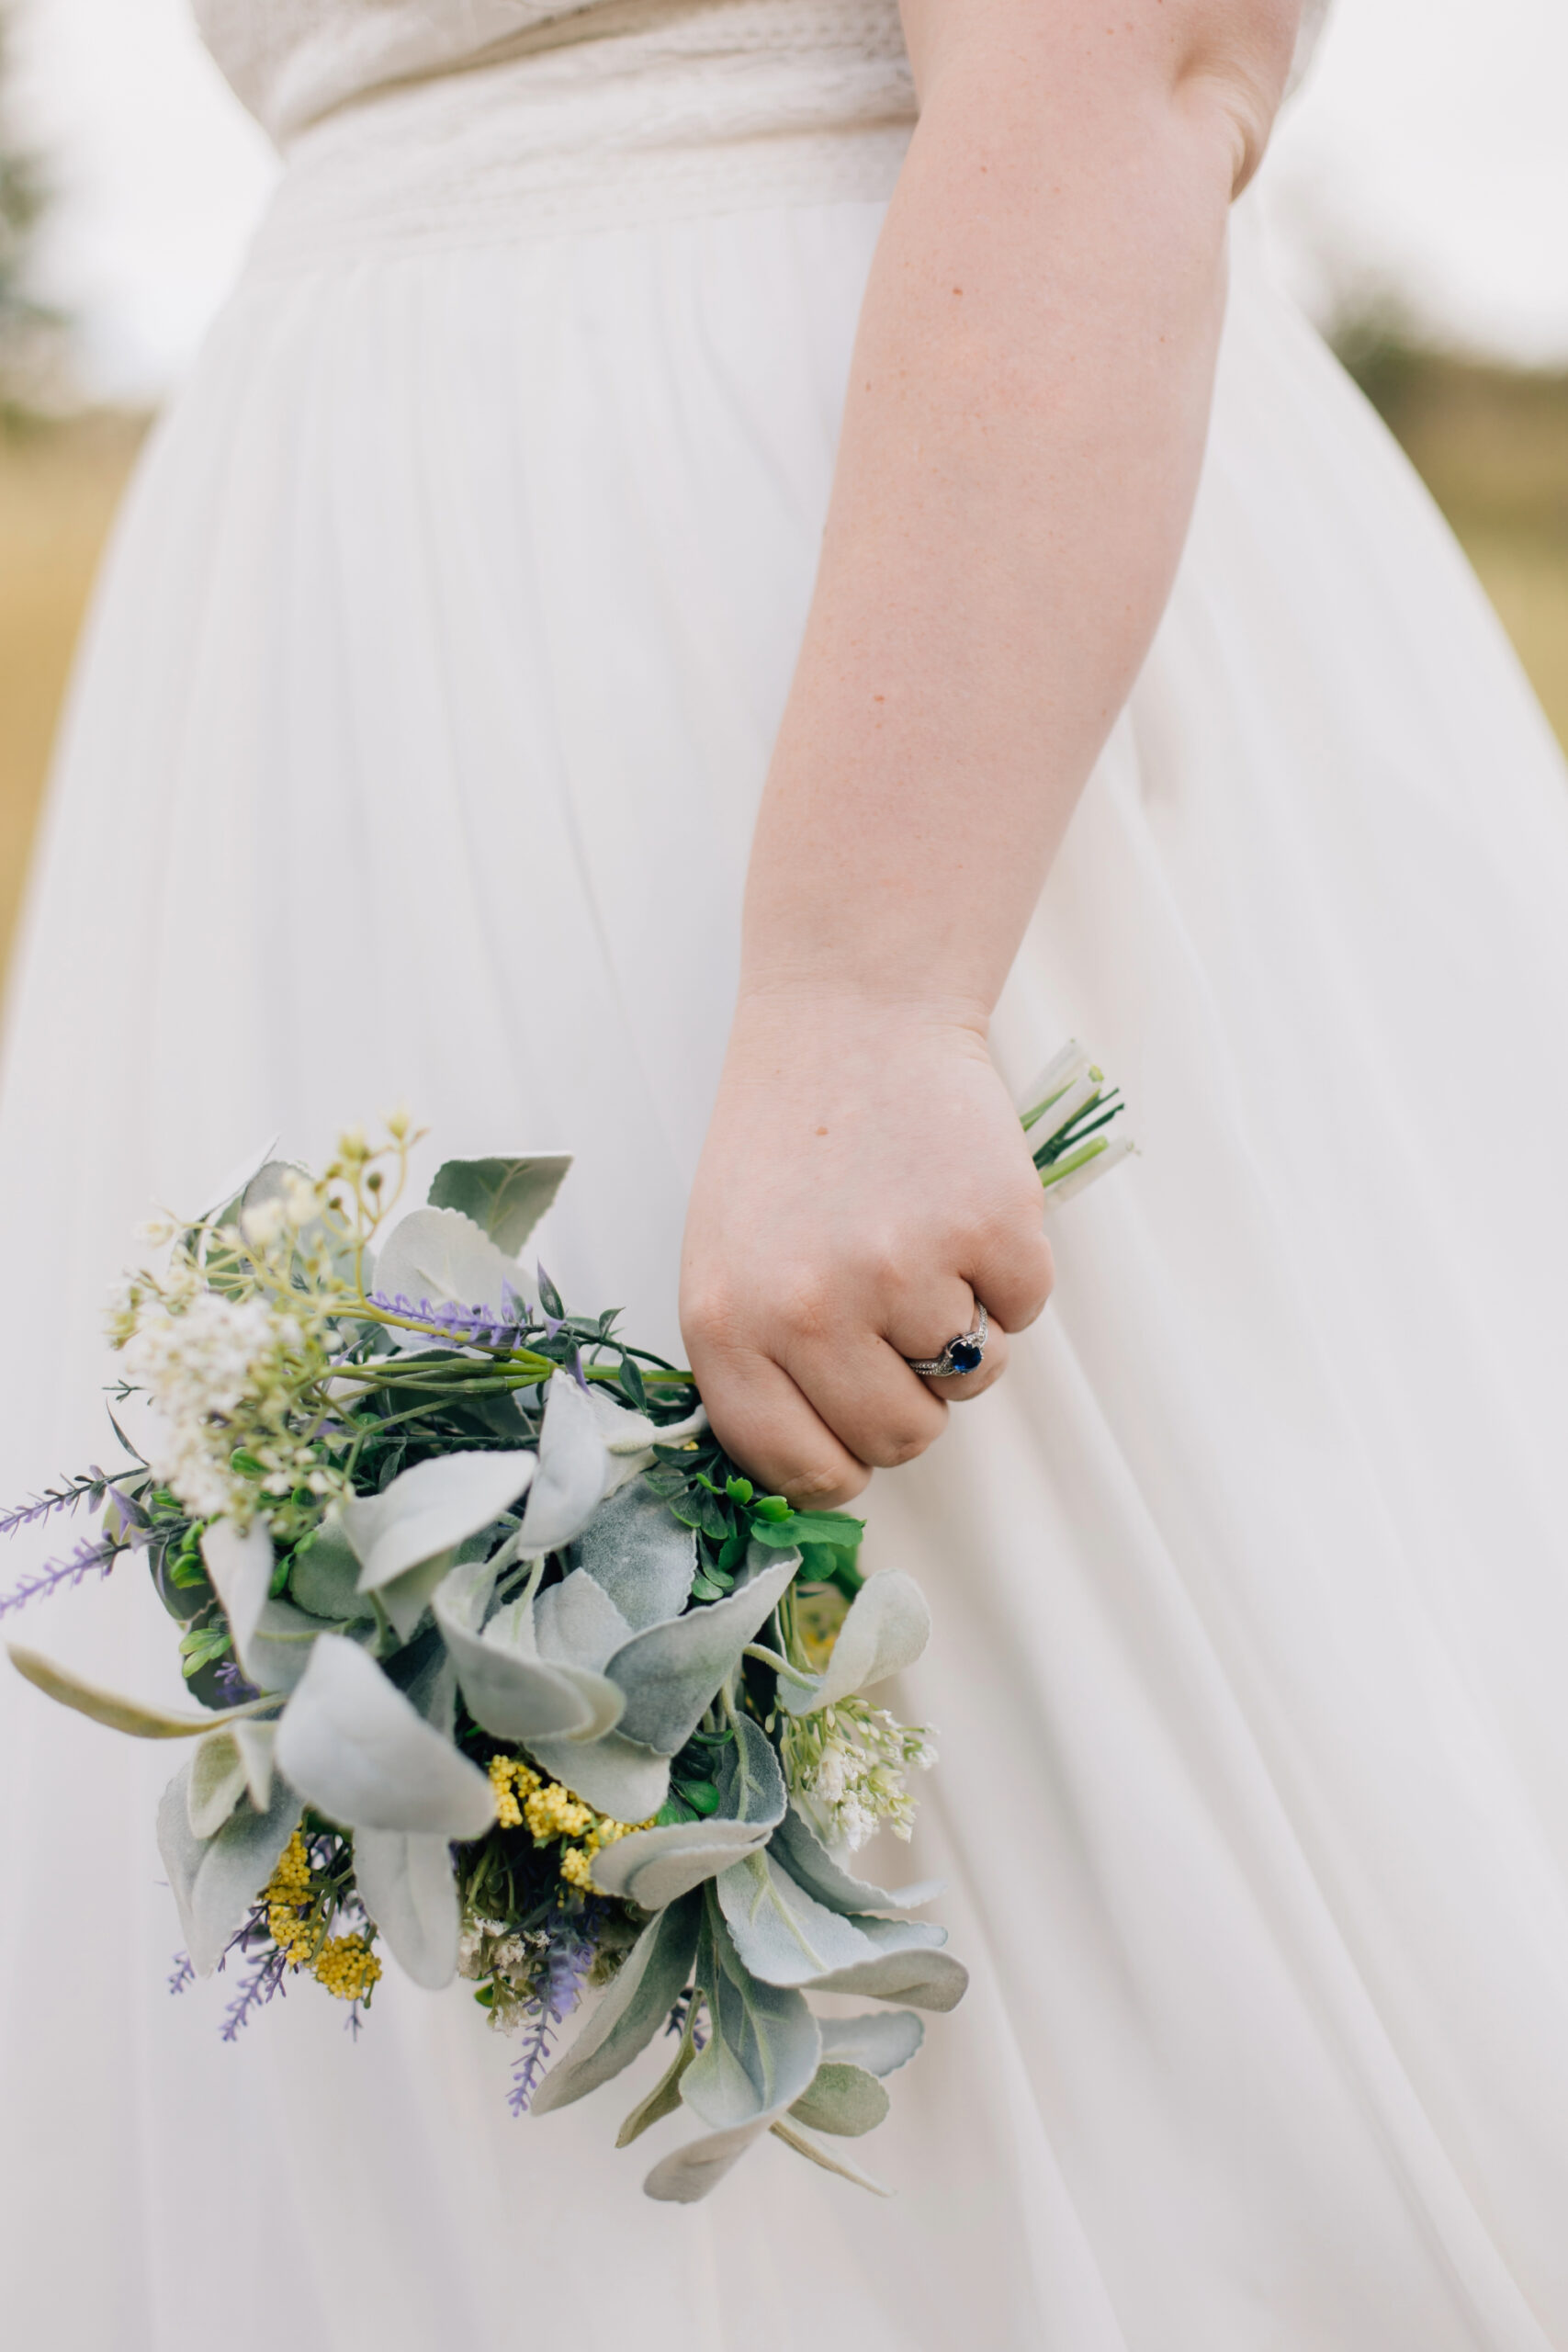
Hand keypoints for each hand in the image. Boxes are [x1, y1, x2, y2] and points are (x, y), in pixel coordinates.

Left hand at [680, 993, 1054, 1504]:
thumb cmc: (788, 1147)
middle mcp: (808, 1312)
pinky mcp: (990, 1230)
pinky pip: (1024, 1314)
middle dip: (912, 1395)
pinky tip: (960, 1206)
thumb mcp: (729, 1260)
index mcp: (728, 1328)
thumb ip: (759, 1367)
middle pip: (900, 1439)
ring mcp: (903, 1272)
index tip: (854, 1438)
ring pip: (970, 1380)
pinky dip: (1008, 1275)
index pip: (799, 1471)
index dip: (841, 1465)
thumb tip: (818, 1474)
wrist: (853, 1017)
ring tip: (921, 1240)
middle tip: (895, 1313)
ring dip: (962, 1326)